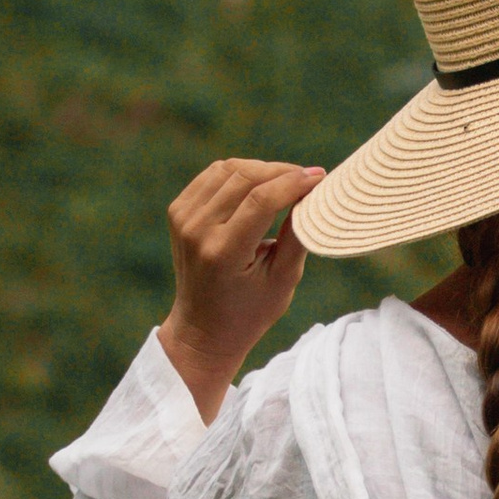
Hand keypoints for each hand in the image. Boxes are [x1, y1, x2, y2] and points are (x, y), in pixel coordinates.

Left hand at [157, 158, 322, 421]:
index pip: (261, 201)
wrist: (201, 330)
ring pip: (228, 170)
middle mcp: (197, 231)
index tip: (320, 177)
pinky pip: (213, 176)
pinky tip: (261, 183)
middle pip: (245, 178)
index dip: (293, 182)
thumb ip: (298, 236)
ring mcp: (183, 219)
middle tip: (309, 178)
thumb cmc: (249, 312)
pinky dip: (240, 173)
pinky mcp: (178, 212)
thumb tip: (312, 193)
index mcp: (223, 253)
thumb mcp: (283, 281)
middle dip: (282, 171)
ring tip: (288, 180)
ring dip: (263, 169)